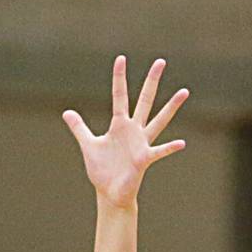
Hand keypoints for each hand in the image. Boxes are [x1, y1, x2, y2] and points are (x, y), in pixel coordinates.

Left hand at [64, 56, 187, 210]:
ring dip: (171, 107)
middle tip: (161, 61)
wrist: (109, 193)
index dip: (119, 78)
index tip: (121, 59)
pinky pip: (159, 151)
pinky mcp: (144, 159)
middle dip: (151, 81)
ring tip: (185, 91)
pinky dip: (169, 148)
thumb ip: (79, 128)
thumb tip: (66, 112)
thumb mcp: (88, 145)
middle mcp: (133, 130)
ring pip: (159, 120)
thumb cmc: (102, 170)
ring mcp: (141, 143)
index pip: (119, 96)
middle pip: (144, 100)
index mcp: (119, 125)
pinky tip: (181, 143)